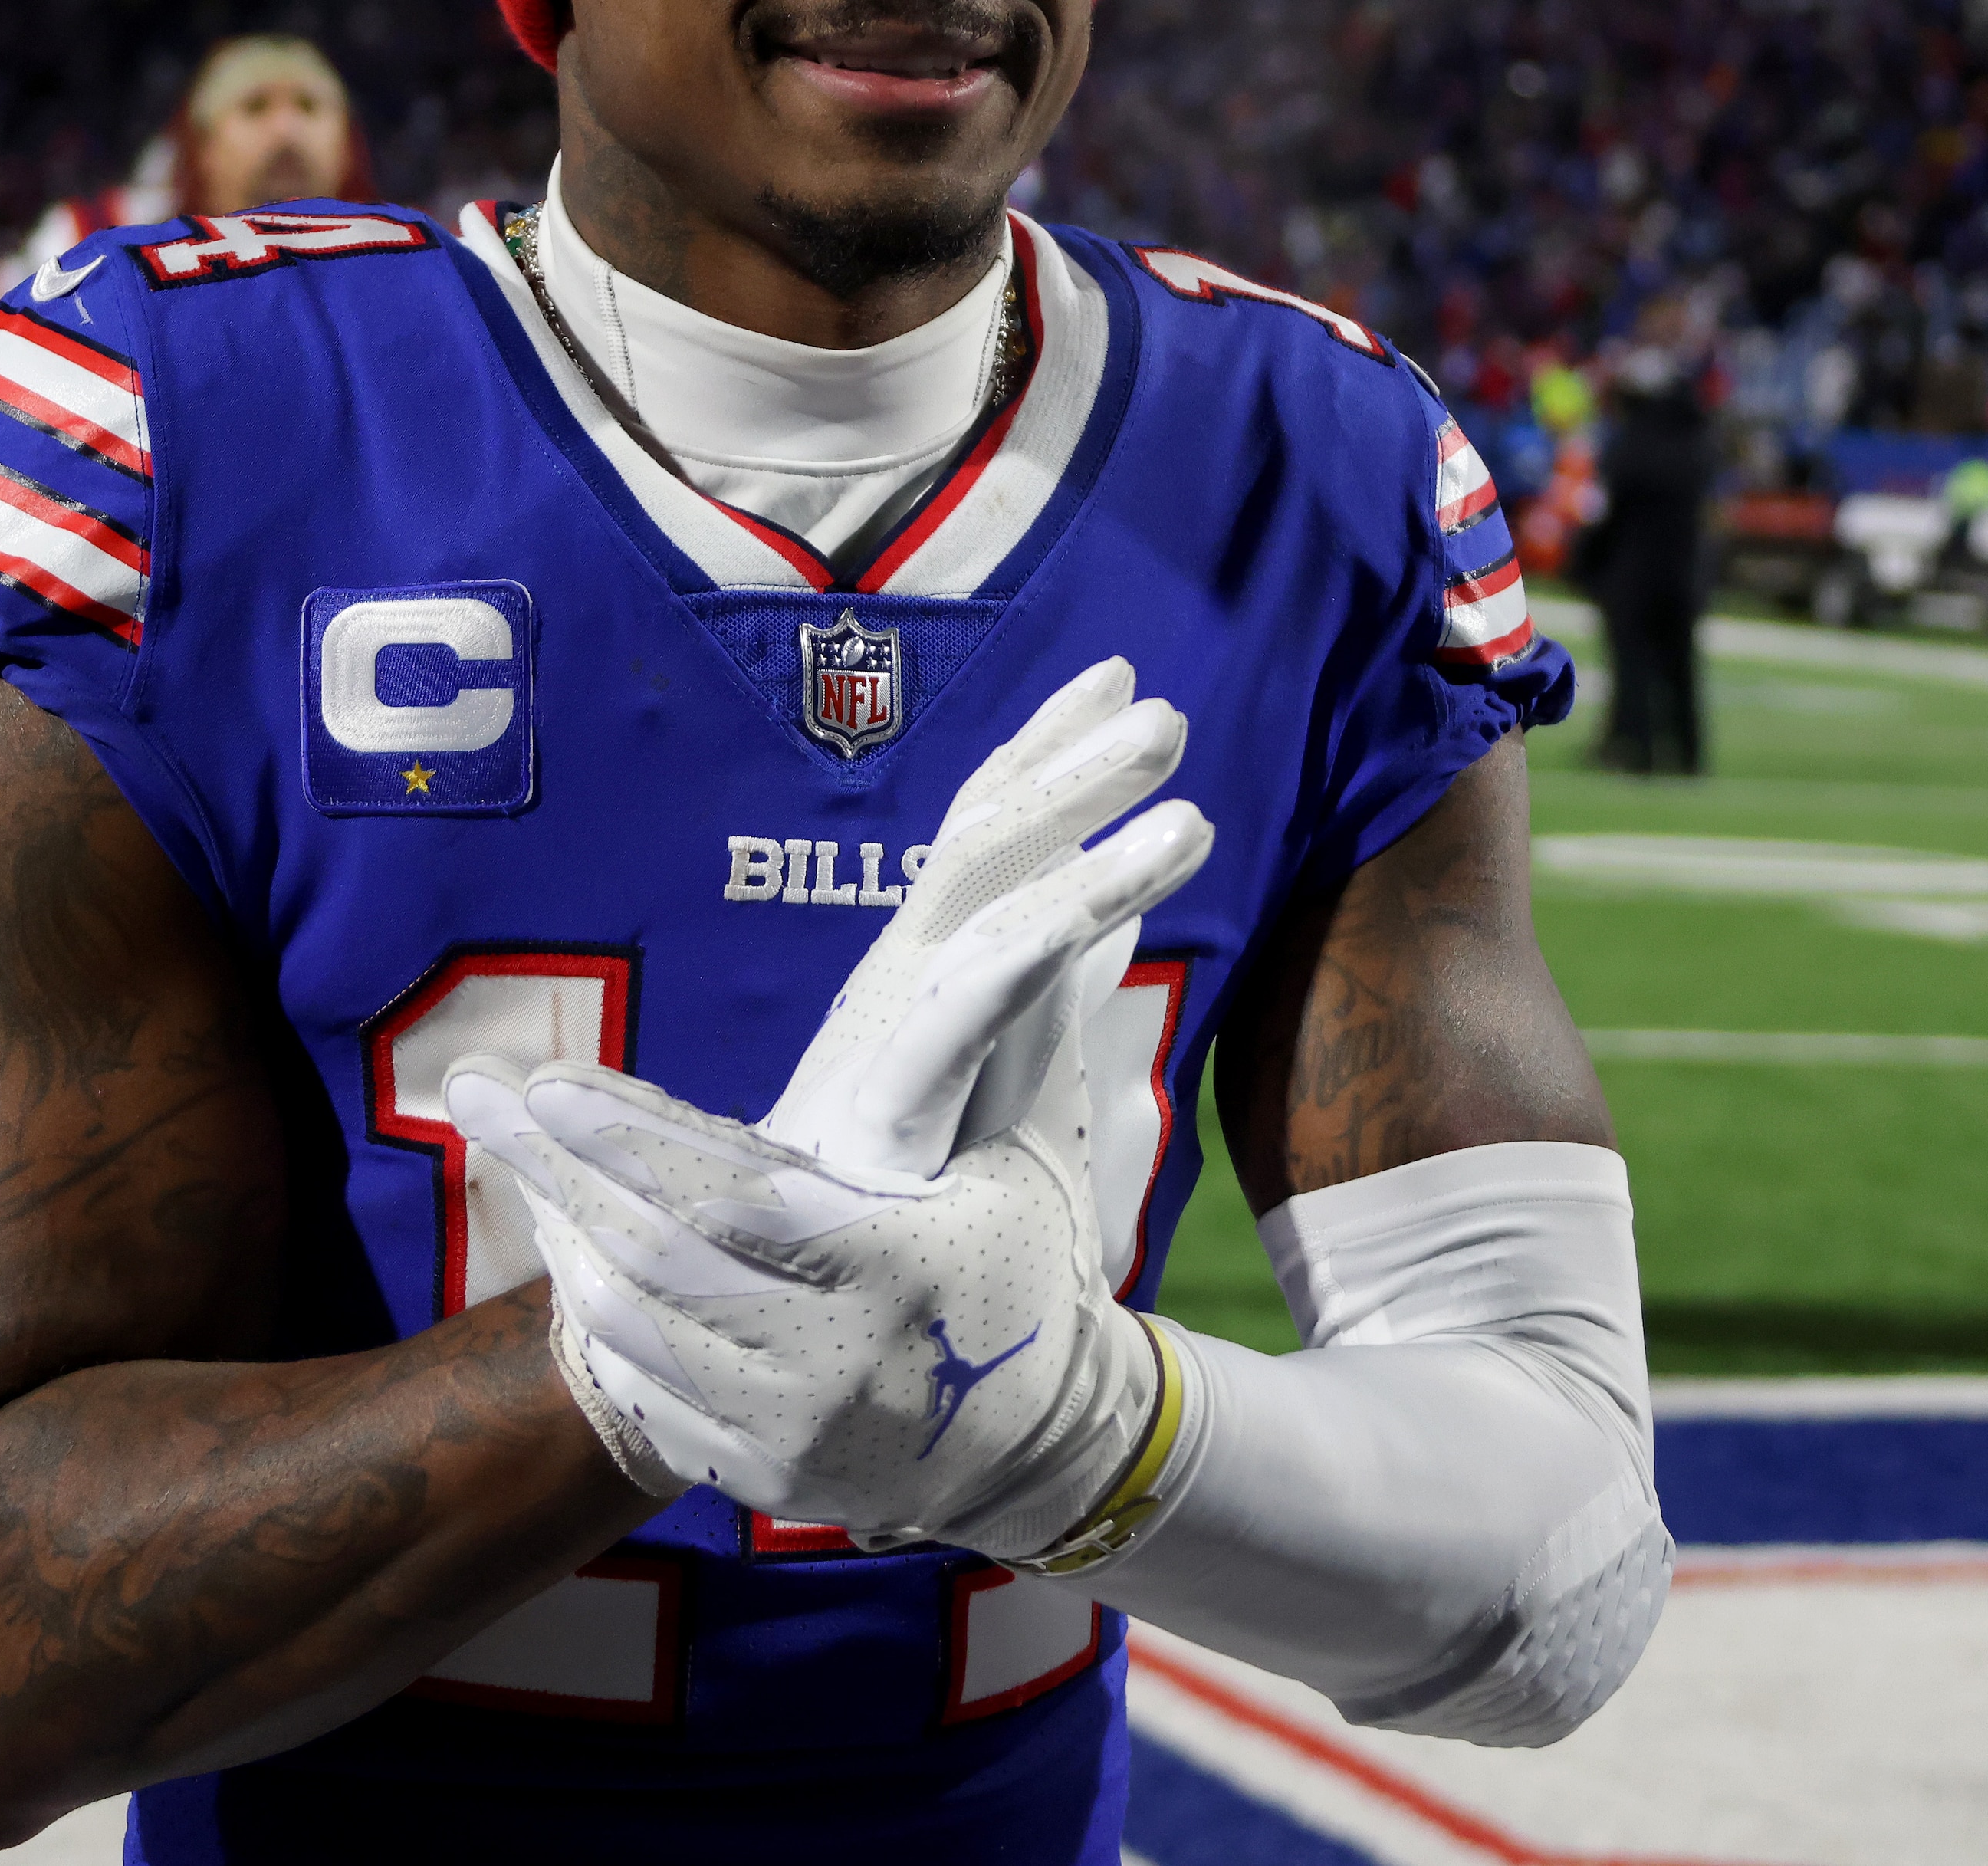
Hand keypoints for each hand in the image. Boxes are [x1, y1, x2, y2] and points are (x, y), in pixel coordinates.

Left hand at [448, 659, 1211, 1559]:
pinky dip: (595, 1317)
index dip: (625, 1138)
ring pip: (626, 1327)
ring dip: (561, 1234)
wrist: (1054, 1445)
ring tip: (511, 1156)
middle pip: (644, 1258)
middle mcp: (831, 1360)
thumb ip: (995, 1046)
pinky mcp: (759, 1477)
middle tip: (475, 1095)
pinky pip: (642, 1393)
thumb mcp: (1027, 1154)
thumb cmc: (1033, 1265)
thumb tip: (1024, 916)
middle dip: (551, 1171)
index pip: (722, 1196)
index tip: (546, 1082)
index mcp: (891, 1265)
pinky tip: (564, 1249)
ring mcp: (789, 1431)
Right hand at [761, 655, 1192, 1173]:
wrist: (798, 1310)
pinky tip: (1115, 897)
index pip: (985, 831)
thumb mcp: (993, 1077)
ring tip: (1189, 806)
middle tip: (1157, 703)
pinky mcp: (894, 1100)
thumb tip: (1111, 930)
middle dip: (1070, 763)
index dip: (1046, 747)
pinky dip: (1051, 931)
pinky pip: (975, 998)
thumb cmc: (896, 1191)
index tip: (1114, 678)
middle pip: (983, 838)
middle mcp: (903, 976)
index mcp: (929, 966)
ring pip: (989, 901)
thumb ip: (1049, 995)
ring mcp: (892, 1027)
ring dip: (1087, 838)